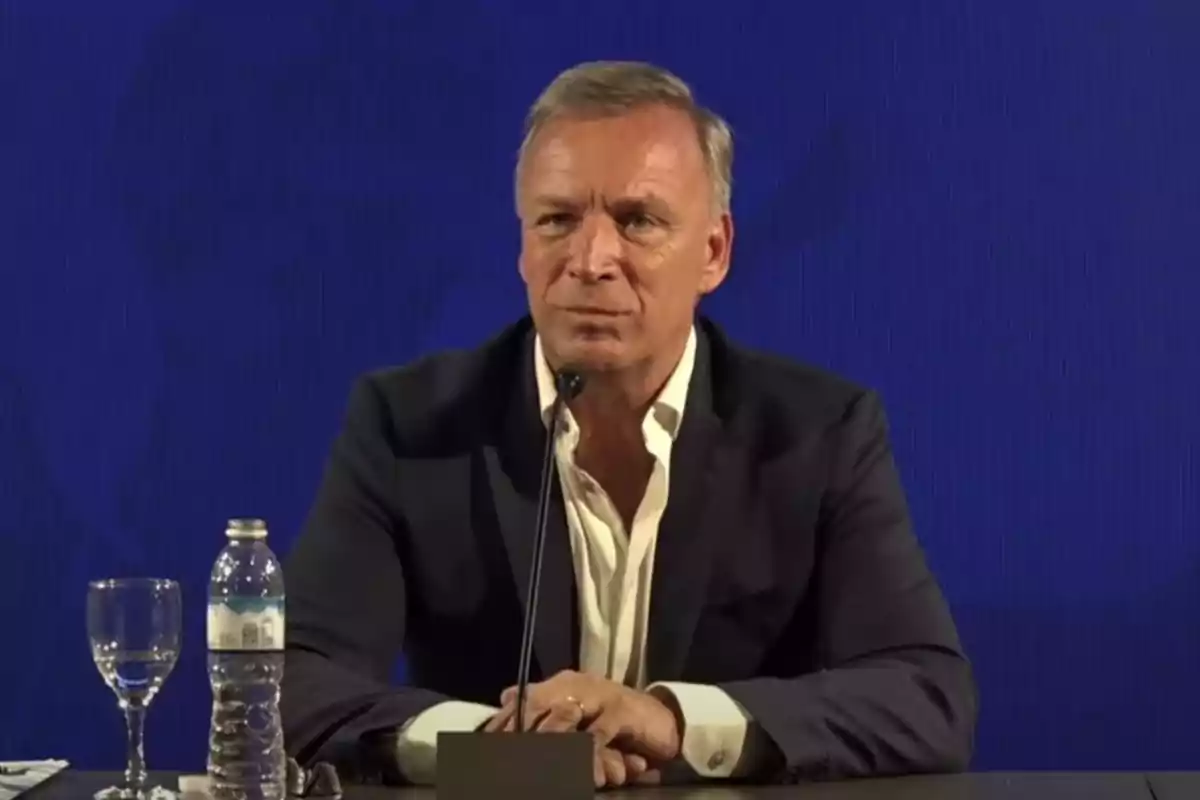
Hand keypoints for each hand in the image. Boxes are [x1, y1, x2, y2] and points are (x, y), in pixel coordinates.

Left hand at [486, 670, 680, 786]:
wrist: (660, 720)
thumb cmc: (613, 723)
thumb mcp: (577, 717)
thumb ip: (544, 706)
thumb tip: (506, 696)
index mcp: (561, 684)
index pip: (524, 700)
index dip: (503, 722)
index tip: (485, 744)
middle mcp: (576, 684)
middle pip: (536, 705)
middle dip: (518, 731)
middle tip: (505, 756)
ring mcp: (599, 695)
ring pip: (563, 718)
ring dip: (547, 742)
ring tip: (535, 763)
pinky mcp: (621, 710)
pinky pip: (597, 734)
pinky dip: (585, 754)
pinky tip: (577, 769)